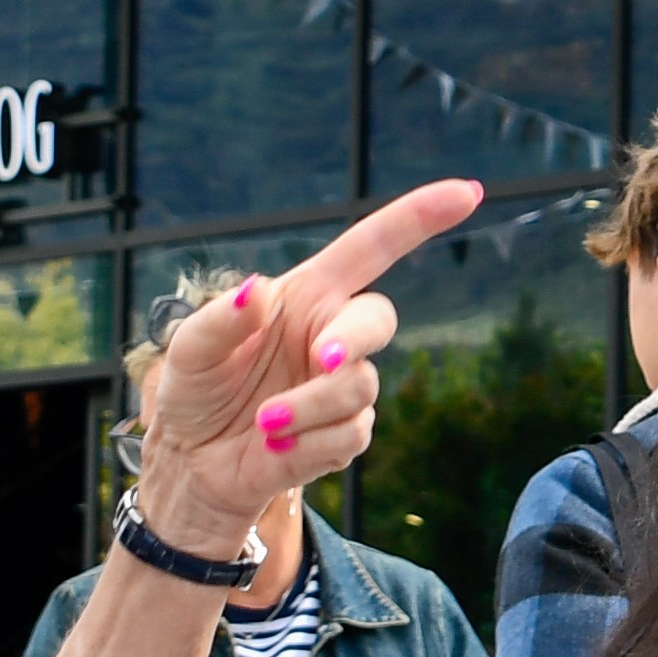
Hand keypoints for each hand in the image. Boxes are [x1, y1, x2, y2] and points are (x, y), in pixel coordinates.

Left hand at [131, 184, 490, 540]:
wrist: (194, 463)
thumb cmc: (194, 392)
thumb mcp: (189, 350)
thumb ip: (219, 320)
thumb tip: (255, 292)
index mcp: (307, 296)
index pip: (373, 247)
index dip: (420, 218)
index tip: (468, 192)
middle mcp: (332, 334)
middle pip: (379, 319)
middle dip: (354, 337)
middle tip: (323, 358)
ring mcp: (342, 386)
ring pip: (360, 386)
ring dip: (310, 405)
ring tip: (263, 421)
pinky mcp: (344, 434)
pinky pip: (349, 435)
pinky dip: (307, 442)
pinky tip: (275, 445)